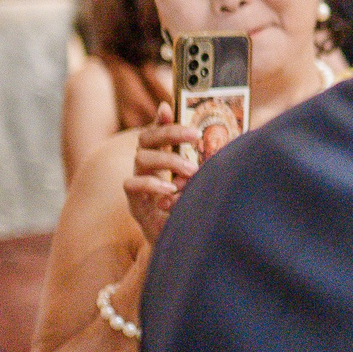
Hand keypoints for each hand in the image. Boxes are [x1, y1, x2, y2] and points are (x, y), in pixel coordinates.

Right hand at [125, 102, 201, 245]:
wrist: (185, 244)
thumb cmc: (193, 208)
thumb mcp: (203, 181)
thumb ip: (205, 160)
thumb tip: (220, 137)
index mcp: (162, 158)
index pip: (157, 131)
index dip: (161, 119)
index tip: (170, 107)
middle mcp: (146, 167)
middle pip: (146, 139)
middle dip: (170, 133)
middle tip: (196, 135)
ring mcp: (138, 183)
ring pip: (141, 158)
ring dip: (168, 160)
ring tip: (191, 170)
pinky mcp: (135, 203)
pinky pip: (131, 184)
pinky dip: (151, 183)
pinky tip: (170, 188)